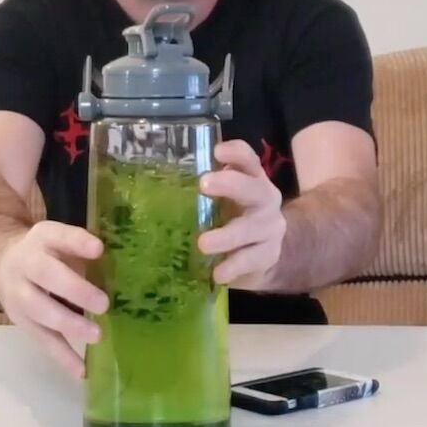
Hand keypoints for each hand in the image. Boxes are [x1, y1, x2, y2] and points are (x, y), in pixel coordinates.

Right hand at [0, 222, 109, 378]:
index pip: (59, 236)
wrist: (1, 262)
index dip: (78, 243)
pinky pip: (42, 340)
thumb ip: (85, 250)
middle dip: (75, 291)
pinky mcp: (21, 321)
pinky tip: (81, 370)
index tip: (99, 250)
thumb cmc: (47, 252)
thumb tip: (124, 267)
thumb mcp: (62, 239)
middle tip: (103, 304)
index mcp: (42, 238)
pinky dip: (62, 357)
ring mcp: (19, 295)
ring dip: (69, 325)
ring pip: (41, 311)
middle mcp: (26, 265)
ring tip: (96, 336)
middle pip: (47, 276)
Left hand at [197, 140, 286, 290]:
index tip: (216, 151)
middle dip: (230, 184)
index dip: (235, 152)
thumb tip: (156, 186)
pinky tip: (217, 274)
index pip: (248, 159)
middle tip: (203, 185)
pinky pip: (252, 259)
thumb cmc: (233, 218)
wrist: (263, 252)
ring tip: (203, 244)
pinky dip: (233, 266)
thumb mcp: (222, 200)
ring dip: (227, 236)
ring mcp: (270, 228)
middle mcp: (265, 199)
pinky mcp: (268, 254)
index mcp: (252, 179)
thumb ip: (204, 191)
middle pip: (253, 188)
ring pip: (251, 228)